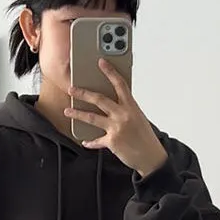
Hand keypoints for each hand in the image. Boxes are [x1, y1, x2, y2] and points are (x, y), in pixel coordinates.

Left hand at [65, 59, 167, 177]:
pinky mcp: (112, 142)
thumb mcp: (138, 117)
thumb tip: (112, 104)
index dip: (110, 72)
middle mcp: (123, 115)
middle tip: (72, 89)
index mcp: (131, 106)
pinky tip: (85, 142)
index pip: (120, 84)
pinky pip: (96, 140)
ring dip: (77, 113)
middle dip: (83, 93)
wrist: (151, 156)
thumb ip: (125, 109)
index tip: (101, 62)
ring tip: (68, 111)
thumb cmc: (145, 137)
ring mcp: (116, 128)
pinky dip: (90, 142)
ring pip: (92, 118)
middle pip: (99, 99)